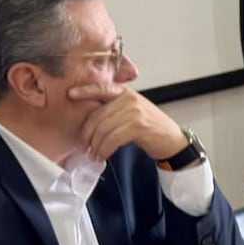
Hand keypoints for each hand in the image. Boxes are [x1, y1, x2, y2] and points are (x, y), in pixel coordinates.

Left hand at [67, 83, 188, 160]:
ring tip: (94, 154)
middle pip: (98, 115)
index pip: (101, 89)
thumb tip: (92, 120)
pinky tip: (103, 155)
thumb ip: (116, 109)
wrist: (173, 140)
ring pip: (103, 129)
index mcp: (127, 93)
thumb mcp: (134, 112)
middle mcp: (129, 99)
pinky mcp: (137, 126)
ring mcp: (134, 111)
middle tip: (83, 146)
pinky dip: (104, 150)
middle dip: (87, 134)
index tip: (70, 94)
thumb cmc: (152, 128)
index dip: (85, 91)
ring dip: (95, 145)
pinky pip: (112, 139)